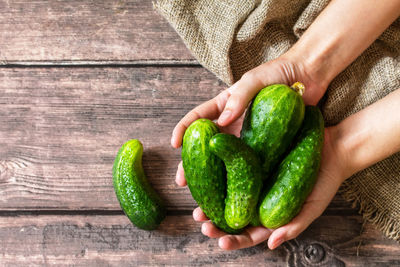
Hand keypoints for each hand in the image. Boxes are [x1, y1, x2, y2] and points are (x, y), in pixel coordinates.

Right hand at [171, 55, 340, 249]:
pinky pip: (249, 162)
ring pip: (225, 159)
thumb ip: (239, 97)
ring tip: (203, 195)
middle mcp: (233, 123)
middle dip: (192, 163)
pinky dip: (238, 177)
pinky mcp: (265, 146)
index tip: (173, 144)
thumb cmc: (279, 72)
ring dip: (213, 177)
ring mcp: (248, 136)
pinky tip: (231, 191)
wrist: (308, 77)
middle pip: (207, 146)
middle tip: (182, 181)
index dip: (183, 130)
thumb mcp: (255, 80)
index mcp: (226, 105)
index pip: (198, 118)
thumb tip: (222, 120)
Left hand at [177, 126, 348, 249]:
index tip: (221, 242)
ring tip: (198, 203)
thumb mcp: (312, 207)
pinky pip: (232, 170)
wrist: (332, 148)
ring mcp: (253, 181)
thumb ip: (293, 226)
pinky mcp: (251, 161)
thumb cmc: (324, 181)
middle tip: (201, 220)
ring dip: (211, 200)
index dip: (234, 241)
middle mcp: (257, 201)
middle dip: (215, 223)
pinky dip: (218, 174)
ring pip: (228, 195)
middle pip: (232, 217)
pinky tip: (206, 173)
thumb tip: (270, 244)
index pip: (249, 234)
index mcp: (270, 217)